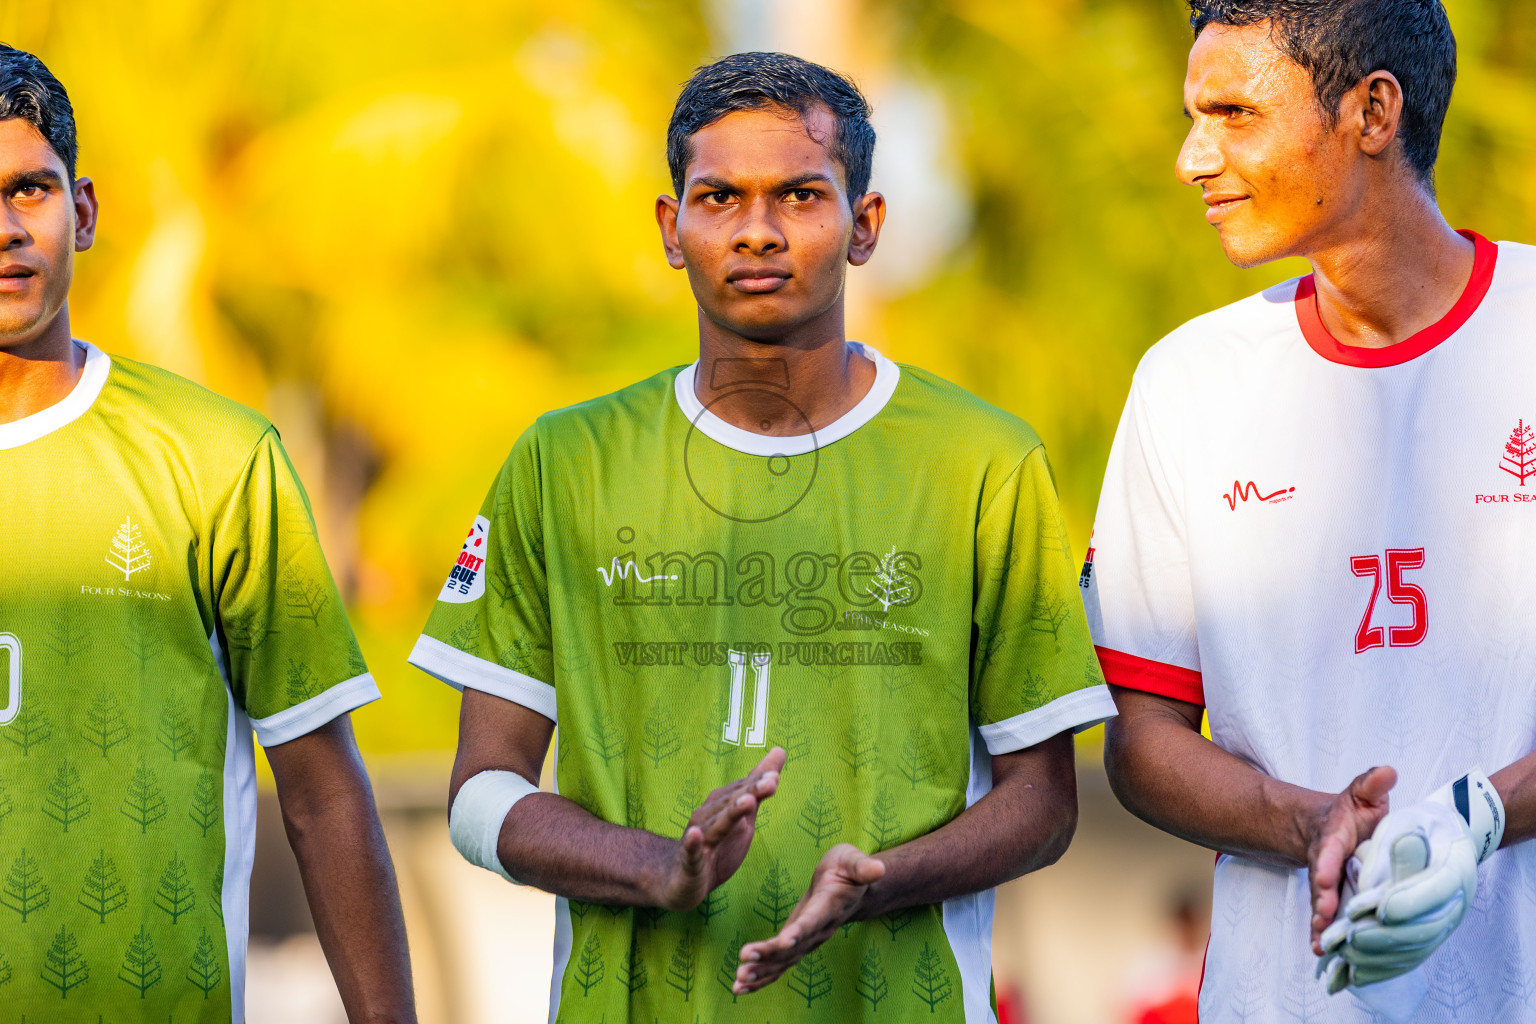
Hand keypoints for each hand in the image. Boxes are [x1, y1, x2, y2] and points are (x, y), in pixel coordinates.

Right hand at [650, 747, 783, 912]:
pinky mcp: (689, 865)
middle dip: (752, 792)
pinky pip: (691, 854)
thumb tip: (780, 750)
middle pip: (732, 804)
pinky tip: (695, 835)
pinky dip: (692, 844)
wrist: (677, 880)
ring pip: (716, 825)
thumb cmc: (715, 844)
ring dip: (731, 813)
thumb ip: (759, 787)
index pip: (743, 791)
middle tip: (772, 780)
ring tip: (747, 802)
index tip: (776, 774)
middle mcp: (708, 818)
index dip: (760, 783)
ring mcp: (698, 840)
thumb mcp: (743, 816)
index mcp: (722, 806)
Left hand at [733, 843, 885, 995]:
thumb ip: (863, 866)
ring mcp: (808, 940)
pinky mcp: (796, 944)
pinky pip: (779, 965)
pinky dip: (761, 977)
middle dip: (769, 956)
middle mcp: (819, 930)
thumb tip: (877, 867)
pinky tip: (740, 986)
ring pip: (784, 961)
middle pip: (794, 947)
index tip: (785, 939)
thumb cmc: (849, 869)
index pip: (815, 920)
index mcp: (829, 906)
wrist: (851, 889)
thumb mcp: (854, 861)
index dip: (801, 930)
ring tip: (738, 981)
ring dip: (761, 972)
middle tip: (744, 964)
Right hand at [1317, 800, 1476, 991]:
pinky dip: (1322, 934)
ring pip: (1321, 904)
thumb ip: (1371, 784)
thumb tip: (1386, 772)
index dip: (1328, 864)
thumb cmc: (1352, 814)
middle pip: (1321, 882)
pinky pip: (1326, 917)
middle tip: (1323, 915)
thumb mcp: (1361, 794)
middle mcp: (1325, 863)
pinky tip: (1322, 951)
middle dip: (1322, 899)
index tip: (1326, 878)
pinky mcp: (1331, 898)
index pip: (1330, 849)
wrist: (1325, 828)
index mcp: (1334, 837)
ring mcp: (1326, 883)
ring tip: (1322, 943)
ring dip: (1322, 922)